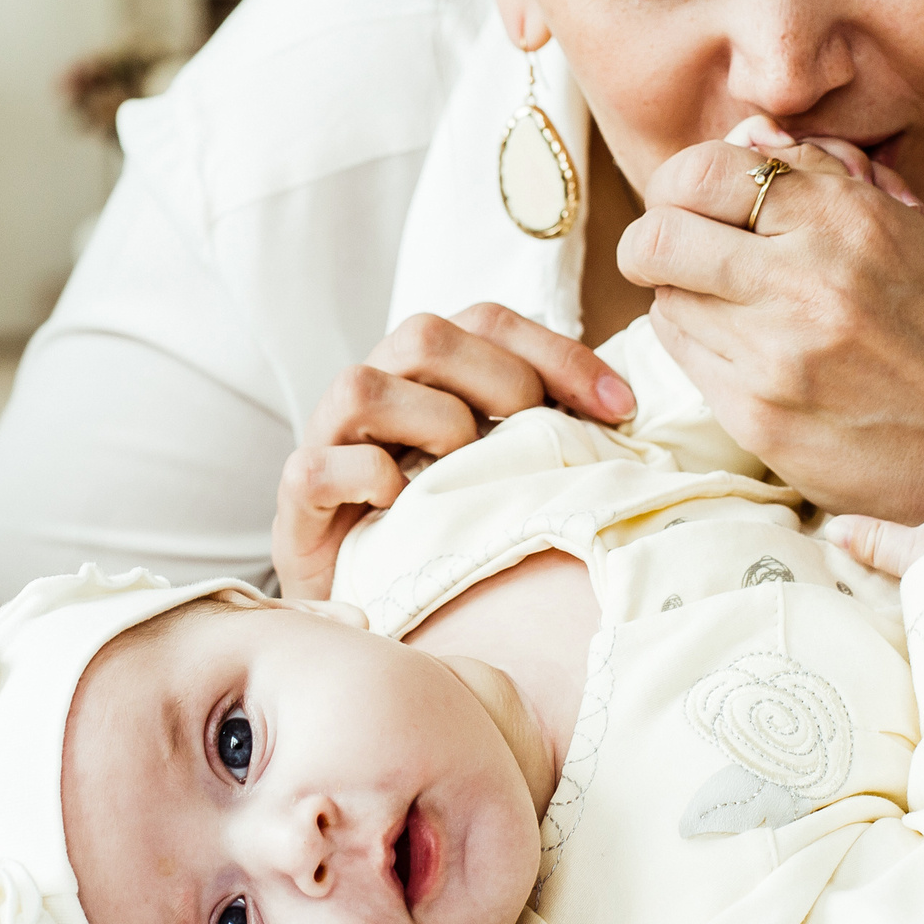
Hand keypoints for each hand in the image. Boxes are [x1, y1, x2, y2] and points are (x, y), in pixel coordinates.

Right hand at [275, 303, 634, 599]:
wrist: (365, 603)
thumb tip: (625, 413)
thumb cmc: (446, 529)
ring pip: (364, 385)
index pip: (488, 320)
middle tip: (539, 440)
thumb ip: (542, 431)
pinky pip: (321, 466)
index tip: (620, 407)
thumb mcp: (502, 469)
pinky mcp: (299, 496)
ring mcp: (328, 438)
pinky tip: (405, 507)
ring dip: (434, 425)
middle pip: (425, 335)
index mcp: (427, 371)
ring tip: (464, 472)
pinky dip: (371, 480)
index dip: (557, 352)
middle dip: (500, 383)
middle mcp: (375, 387)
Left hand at [623, 131, 923, 523]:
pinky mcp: (755, 414)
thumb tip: (744, 135)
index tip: (681, 198)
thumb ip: (816, 174)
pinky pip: (680, 352)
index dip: (674, 183)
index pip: (701, 174)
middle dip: (648, 238)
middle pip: (657, 239)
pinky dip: (694, 336)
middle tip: (667, 246)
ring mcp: (775, 356)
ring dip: (680, 290)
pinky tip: (736, 338)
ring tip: (727, 298)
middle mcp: (805, 285)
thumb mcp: (896, 226)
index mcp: (842, 221)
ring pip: (664, 297)